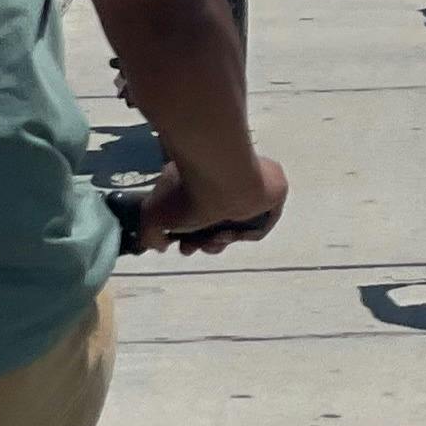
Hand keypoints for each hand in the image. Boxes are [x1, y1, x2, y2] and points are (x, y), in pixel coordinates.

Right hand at [136, 152, 287, 254]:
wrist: (223, 178)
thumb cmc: (188, 191)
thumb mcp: (153, 213)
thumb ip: (151, 233)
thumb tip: (161, 245)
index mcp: (200, 178)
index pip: (196, 210)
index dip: (186, 233)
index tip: (180, 244)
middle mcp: (225, 180)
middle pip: (215, 221)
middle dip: (201, 241)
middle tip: (193, 247)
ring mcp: (251, 184)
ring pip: (236, 223)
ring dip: (219, 241)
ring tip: (212, 240)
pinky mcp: (274, 191)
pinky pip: (260, 222)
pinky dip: (245, 234)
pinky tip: (230, 234)